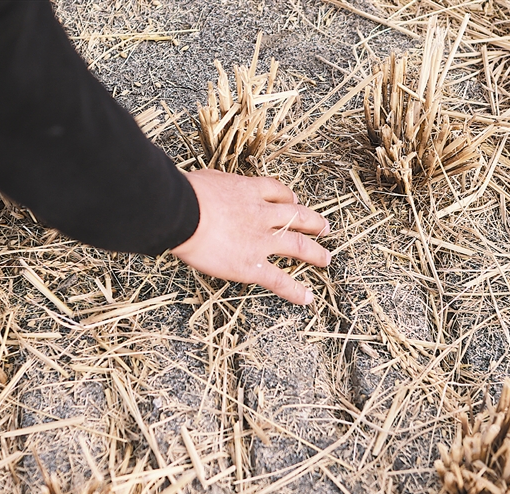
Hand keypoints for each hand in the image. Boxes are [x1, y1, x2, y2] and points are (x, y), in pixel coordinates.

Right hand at [171, 169, 330, 304]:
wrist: (183, 213)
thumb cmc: (187, 194)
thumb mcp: (208, 179)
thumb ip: (218, 185)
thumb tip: (210, 188)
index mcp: (250, 191)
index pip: (277, 191)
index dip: (289, 197)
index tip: (294, 200)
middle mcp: (263, 215)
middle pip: (297, 217)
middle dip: (313, 223)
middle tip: (324, 228)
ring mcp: (261, 241)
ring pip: (298, 246)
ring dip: (315, 254)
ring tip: (325, 259)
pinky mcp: (253, 266)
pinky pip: (280, 280)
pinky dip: (295, 290)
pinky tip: (307, 298)